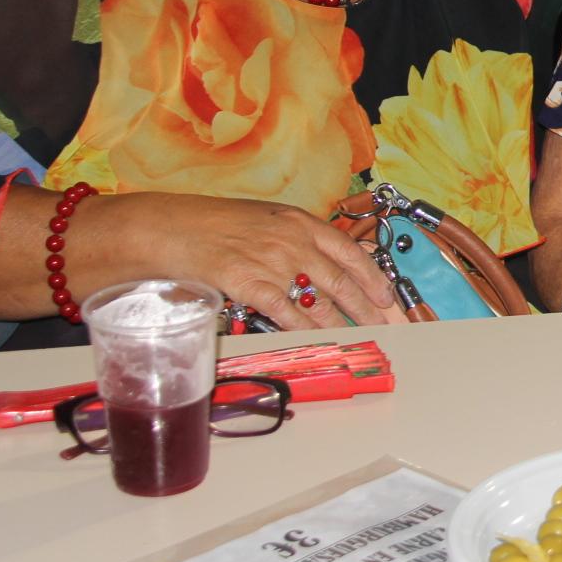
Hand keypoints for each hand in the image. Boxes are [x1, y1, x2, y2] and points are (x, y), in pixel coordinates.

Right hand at [170, 196, 403, 330]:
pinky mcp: (252, 284)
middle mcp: (295, 241)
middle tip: (386, 327)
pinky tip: (319, 341)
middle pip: (343, 281)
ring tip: (360, 338)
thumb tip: (322, 264)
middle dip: (368, 309)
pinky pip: (288, 313)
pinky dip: (306, 330)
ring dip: (343, 324)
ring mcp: (275, 263)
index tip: (388, 297)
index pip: (351, 252)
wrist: (173, 227)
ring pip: (320, 300)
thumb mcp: (267, 220)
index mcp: (302, 222)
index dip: (374, 277)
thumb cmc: (216, 223)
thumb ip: (296, 239)